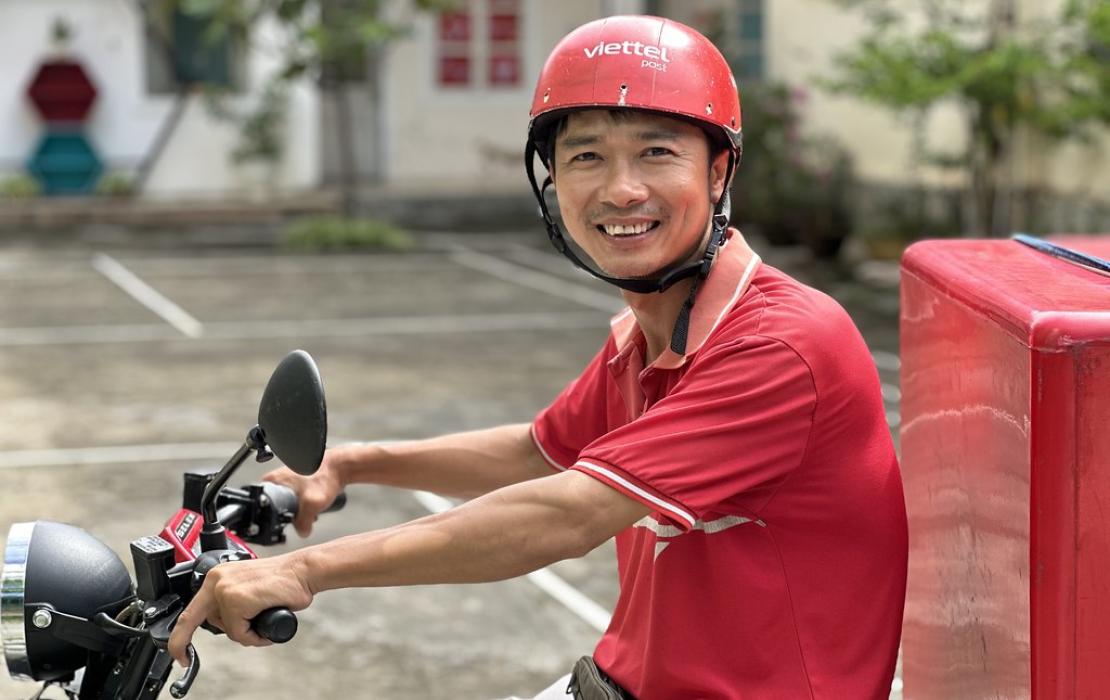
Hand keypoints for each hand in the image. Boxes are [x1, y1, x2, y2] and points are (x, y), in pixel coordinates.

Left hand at [167, 553, 314, 666]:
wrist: (304, 571)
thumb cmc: (285, 581)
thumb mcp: (248, 588)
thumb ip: (231, 602)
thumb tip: (225, 622)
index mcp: (218, 576)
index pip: (189, 612)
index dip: (180, 638)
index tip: (179, 654)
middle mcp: (217, 580)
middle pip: (209, 623)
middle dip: (233, 629)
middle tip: (255, 623)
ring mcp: (225, 589)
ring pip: (227, 629)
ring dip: (247, 631)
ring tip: (265, 615)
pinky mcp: (236, 599)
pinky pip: (240, 632)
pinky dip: (255, 635)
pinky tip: (268, 618)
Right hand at [262, 449, 345, 536]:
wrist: (340, 467)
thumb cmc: (325, 476)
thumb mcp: (311, 504)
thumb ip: (303, 522)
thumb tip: (301, 532)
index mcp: (272, 480)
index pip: (261, 503)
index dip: (273, 517)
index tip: (286, 519)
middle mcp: (278, 479)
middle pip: (277, 507)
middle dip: (291, 514)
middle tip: (303, 512)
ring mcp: (288, 480)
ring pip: (289, 503)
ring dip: (300, 510)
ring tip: (312, 506)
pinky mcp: (298, 483)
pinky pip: (297, 499)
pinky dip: (305, 505)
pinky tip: (314, 504)